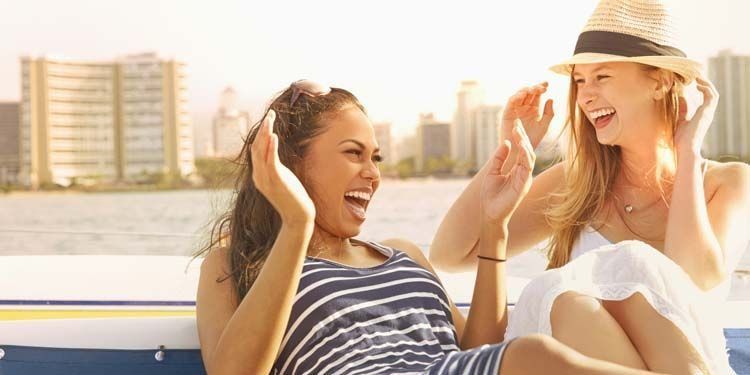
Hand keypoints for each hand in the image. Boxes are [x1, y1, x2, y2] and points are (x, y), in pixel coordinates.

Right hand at [251, 110, 315, 224]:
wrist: (298, 217)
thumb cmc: (292, 198)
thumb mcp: (282, 179)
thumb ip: (276, 167)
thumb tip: (276, 154)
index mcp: (259, 175)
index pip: (256, 150)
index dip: (261, 134)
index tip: (268, 120)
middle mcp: (259, 176)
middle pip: (256, 147)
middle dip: (262, 129)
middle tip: (270, 114)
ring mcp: (266, 180)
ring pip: (261, 152)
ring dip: (265, 134)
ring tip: (270, 119)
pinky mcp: (276, 182)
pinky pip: (271, 162)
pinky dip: (271, 148)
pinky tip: (274, 136)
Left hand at [480, 124, 534, 226]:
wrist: (489, 214)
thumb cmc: (490, 195)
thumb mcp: (492, 171)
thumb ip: (499, 158)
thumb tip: (506, 142)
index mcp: (516, 170)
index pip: (520, 150)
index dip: (518, 137)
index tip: (515, 125)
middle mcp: (523, 173)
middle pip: (527, 151)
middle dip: (522, 137)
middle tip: (517, 124)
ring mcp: (525, 178)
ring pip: (530, 156)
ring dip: (525, 144)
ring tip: (518, 132)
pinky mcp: (524, 184)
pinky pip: (528, 166)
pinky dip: (526, 155)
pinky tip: (521, 146)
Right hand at [501, 82, 553, 149]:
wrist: (520, 151)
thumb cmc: (532, 140)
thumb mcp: (544, 126)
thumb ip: (548, 114)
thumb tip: (550, 99)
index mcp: (533, 108)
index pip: (537, 94)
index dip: (541, 87)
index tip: (547, 84)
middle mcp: (524, 107)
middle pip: (529, 92)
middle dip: (535, 87)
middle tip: (542, 87)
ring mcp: (515, 109)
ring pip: (519, 95)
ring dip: (526, 90)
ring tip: (534, 89)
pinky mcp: (507, 113)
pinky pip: (511, 102)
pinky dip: (516, 97)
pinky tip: (523, 95)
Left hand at [674, 77, 718, 157]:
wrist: (685, 148)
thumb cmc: (681, 139)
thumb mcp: (680, 121)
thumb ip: (682, 111)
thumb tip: (681, 98)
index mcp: (702, 115)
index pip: (707, 98)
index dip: (702, 88)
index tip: (693, 80)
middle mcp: (707, 113)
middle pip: (712, 93)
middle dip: (705, 83)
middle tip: (696, 74)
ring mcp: (708, 113)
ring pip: (713, 93)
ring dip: (706, 83)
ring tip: (697, 76)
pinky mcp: (706, 112)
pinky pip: (711, 96)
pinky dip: (706, 88)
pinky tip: (697, 84)